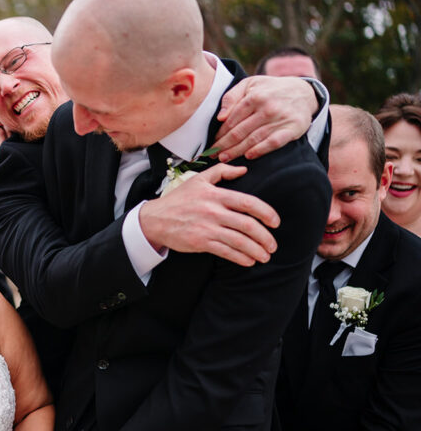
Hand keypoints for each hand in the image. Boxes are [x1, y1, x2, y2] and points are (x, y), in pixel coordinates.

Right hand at [139, 163, 280, 266]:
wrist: (154, 219)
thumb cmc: (178, 199)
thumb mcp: (198, 179)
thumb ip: (222, 171)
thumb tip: (244, 169)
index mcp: (216, 195)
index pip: (248, 203)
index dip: (266, 213)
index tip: (275, 222)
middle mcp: (213, 211)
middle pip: (247, 225)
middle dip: (265, 237)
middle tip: (273, 245)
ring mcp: (207, 228)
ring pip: (239, 241)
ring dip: (256, 250)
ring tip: (265, 256)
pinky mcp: (200, 242)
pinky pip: (226, 251)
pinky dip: (240, 257)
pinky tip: (249, 261)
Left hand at [215, 76, 317, 161]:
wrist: (303, 92)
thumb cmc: (270, 90)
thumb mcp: (250, 84)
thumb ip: (231, 97)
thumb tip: (220, 117)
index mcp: (255, 96)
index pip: (232, 119)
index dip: (220, 133)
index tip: (212, 142)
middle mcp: (267, 108)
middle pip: (240, 131)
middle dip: (223, 145)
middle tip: (213, 154)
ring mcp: (280, 118)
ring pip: (253, 139)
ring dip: (236, 151)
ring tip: (224, 158)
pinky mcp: (292, 128)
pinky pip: (273, 143)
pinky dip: (260, 150)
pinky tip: (248, 156)